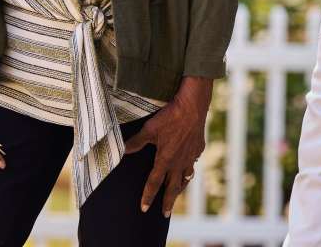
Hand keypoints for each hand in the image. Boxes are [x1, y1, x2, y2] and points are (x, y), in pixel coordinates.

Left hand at [124, 76, 211, 216]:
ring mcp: (190, 155)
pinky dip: (191, 166)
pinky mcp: (199, 146)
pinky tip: (190, 165)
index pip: (154, 183)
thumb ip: (136, 142)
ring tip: (179, 191)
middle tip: (165, 214)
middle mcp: (179, 162)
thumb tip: (122, 151)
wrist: (192, 106)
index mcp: (165, 160)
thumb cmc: (170, 117)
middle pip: (173, 187)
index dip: (148, 196)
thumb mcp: (149, 129)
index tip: (143, 208)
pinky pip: (194, 161)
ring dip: (181, 186)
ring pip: (186, 176)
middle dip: (168, 202)